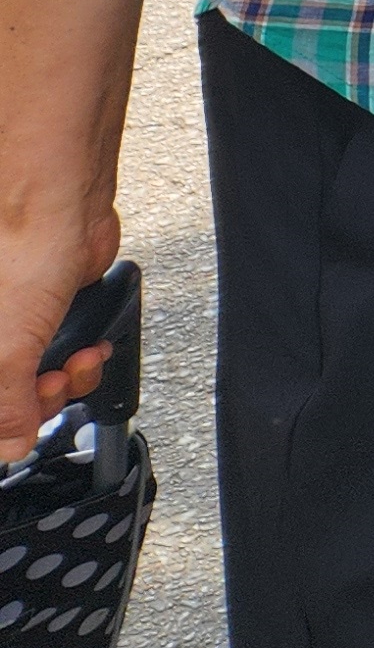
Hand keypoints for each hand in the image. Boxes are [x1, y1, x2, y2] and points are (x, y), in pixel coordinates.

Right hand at [0, 202, 118, 414]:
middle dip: (36, 401)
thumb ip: (5, 405)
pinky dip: (78, 358)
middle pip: (5, 398)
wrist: (61, 200)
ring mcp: (9, 325)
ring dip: (64, 382)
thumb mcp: (5, 348)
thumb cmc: (18, 249)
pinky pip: (57, 353)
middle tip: (52, 385)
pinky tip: (90, 349)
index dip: (3, 422)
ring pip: (32, 380)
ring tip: (77, 363)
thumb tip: (10, 446)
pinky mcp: (42, 312)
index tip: (20, 426)